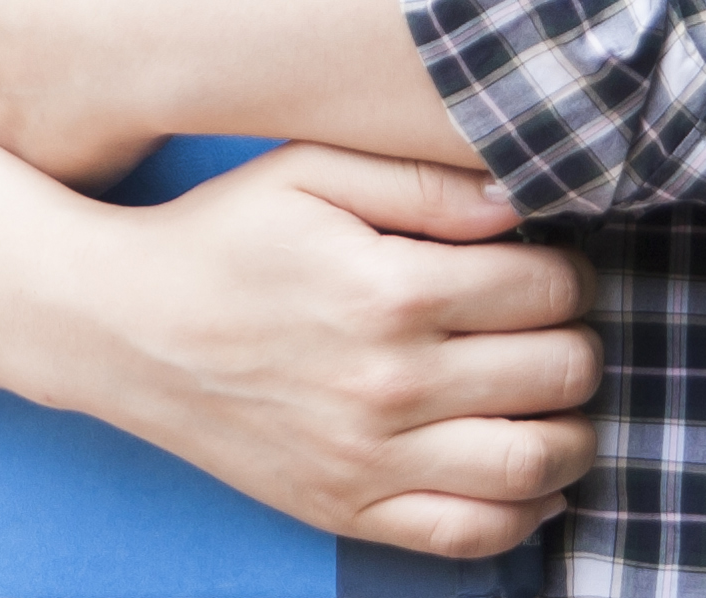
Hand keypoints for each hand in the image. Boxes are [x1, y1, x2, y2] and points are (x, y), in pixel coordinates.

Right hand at [55, 145, 599, 564]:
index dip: (568, 274)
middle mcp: (390, 383)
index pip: (545, 290)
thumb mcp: (308, 170)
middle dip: (579, 344)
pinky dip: (526, 513)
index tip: (553, 270)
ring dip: (575, 432)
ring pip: (534, 463)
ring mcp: (371, 460)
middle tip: (559, 328)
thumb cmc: (221, 236)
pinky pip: (472, 534)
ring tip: (558, 401)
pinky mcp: (349, 510)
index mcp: (389, 289)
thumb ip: (421, 180)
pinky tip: (531, 477)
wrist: (126, 328)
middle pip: (556, 374)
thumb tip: (520, 204)